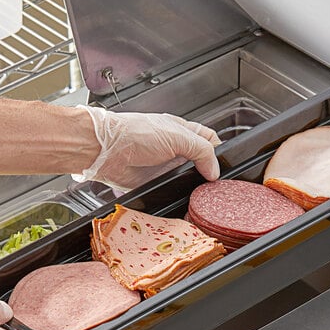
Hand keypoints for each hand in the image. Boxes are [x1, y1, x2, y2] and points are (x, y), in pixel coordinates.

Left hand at [74, 106, 220, 190]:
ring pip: (188, 179)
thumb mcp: (176, 136)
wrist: (106, 151)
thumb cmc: (134, 134)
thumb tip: (214, 170)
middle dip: (208, 173)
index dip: (219, 152)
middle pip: (201, 162)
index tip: (223, 166)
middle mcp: (175, 149)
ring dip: (193, 186)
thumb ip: (201, 151)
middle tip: (213, 184)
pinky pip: (172, 191)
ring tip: (200, 193)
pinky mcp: (156, 182)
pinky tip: (182, 197)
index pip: (210, 140)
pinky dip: (178, 195)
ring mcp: (166, 167)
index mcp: (182, 131)